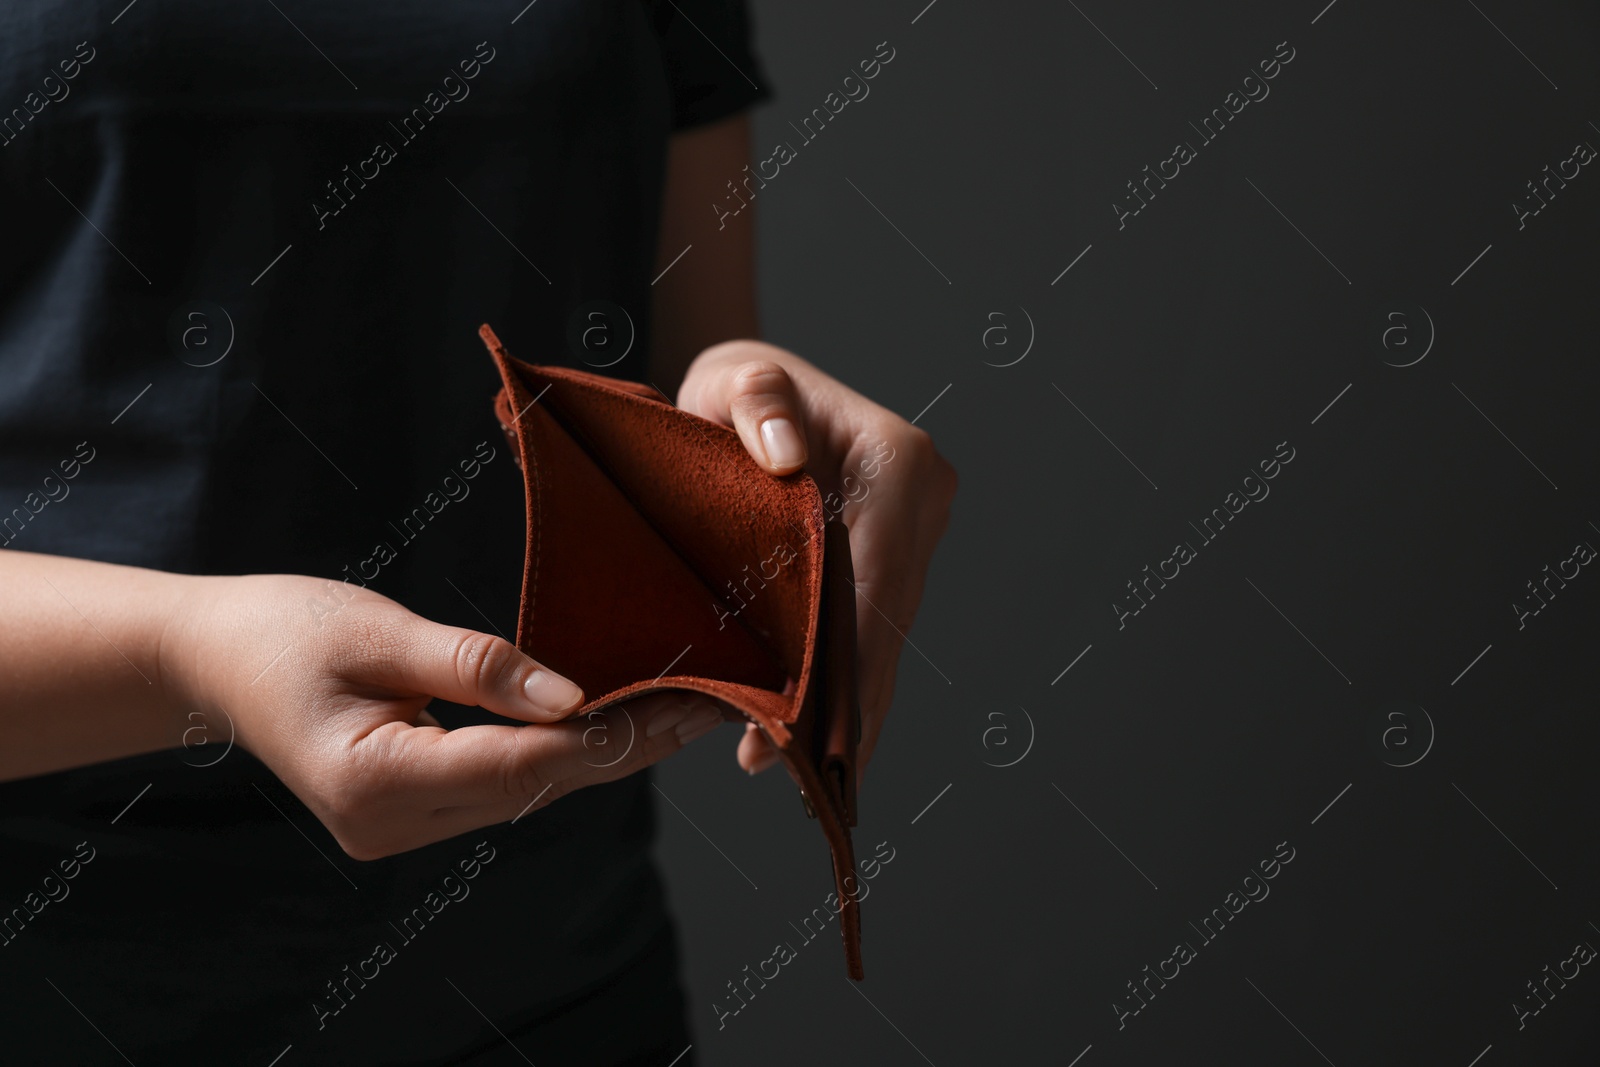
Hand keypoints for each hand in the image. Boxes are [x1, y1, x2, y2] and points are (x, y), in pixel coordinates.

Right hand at [162, 574, 724, 857]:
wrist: (210, 657)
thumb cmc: (282, 630)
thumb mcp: (378, 630)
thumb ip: (476, 666)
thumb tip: (573, 695)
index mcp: (373, 785)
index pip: (520, 765)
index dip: (607, 737)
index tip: (683, 704)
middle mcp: (390, 825)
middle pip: (535, 788)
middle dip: (626, 747)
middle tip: (710, 704)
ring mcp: (398, 828)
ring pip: (526, 793)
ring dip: (602, 753)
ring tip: (679, 707)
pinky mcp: (409, 812)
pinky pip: (501, 787)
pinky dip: (559, 754)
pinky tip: (611, 723)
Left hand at [677, 341, 956, 782]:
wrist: (749, 394)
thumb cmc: (737, 387)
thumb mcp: (735, 380)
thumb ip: (755, 403)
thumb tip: (784, 457)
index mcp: (898, 461)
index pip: (878, 574)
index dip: (848, 653)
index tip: (816, 718)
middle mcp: (923, 499)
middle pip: (889, 618)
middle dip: (850, 699)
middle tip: (804, 770)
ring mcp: (916, 533)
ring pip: (886, 635)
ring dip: (850, 703)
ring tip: (800, 766)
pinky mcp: (897, 558)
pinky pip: (874, 629)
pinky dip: (846, 681)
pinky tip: (815, 735)